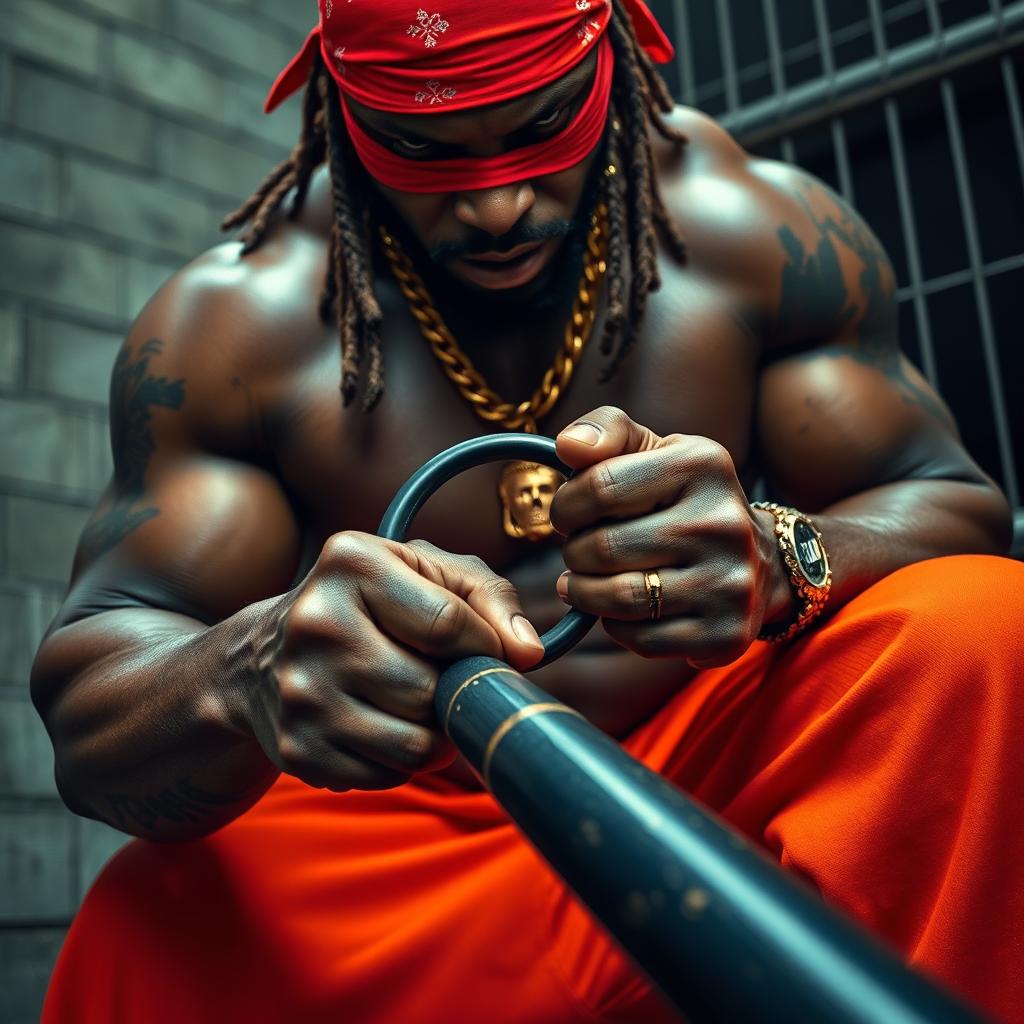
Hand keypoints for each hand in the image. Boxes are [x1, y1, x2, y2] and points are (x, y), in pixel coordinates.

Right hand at [239, 533, 543, 791]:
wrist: (263, 654)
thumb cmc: (367, 604)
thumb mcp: (426, 571)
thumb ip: (488, 596)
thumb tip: (528, 653)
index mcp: (351, 562)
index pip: (448, 624)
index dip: (482, 646)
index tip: (484, 649)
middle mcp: (316, 623)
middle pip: (430, 690)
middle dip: (451, 692)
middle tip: (439, 678)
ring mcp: (300, 691)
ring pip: (415, 746)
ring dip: (432, 734)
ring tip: (415, 706)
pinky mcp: (295, 748)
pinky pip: (386, 777)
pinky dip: (398, 761)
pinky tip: (377, 726)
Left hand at [550, 407, 786, 667]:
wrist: (759, 559)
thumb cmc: (684, 498)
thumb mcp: (654, 450)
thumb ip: (606, 432)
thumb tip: (568, 446)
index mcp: (703, 465)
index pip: (599, 486)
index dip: (566, 506)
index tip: (567, 515)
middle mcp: (724, 522)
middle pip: (603, 548)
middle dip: (575, 552)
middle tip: (579, 552)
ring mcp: (729, 583)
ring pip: (618, 598)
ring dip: (585, 593)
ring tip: (585, 582)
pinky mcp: (725, 634)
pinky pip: (639, 639)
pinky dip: (616, 625)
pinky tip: (623, 609)